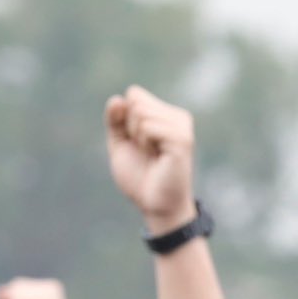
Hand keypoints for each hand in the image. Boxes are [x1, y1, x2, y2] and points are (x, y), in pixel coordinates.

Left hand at [106, 85, 197, 233]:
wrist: (154, 204)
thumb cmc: (140, 177)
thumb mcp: (120, 143)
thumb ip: (115, 119)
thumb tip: (118, 99)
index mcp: (165, 115)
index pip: (134, 94)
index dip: (125, 118)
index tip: (137, 142)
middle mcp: (177, 117)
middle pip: (137, 99)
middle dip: (130, 127)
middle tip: (144, 151)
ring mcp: (182, 127)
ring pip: (141, 111)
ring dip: (137, 137)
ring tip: (151, 155)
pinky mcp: (182, 139)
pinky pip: (148, 126)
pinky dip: (144, 142)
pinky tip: (157, 157)